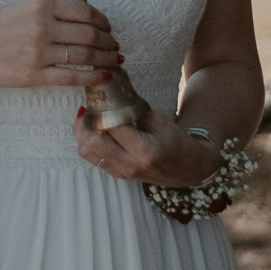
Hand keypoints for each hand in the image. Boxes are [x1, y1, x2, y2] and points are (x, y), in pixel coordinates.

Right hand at [0, 0, 120, 94]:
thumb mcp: (23, 7)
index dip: (104, 21)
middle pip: (90, 34)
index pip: (85, 11)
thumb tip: (88, 22)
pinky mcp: (34, 75)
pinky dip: (92, 77)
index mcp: (41, 4)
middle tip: (115, 46)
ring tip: (114, 61)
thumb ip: (53, 10)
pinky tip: (102, 77)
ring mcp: (38, 52)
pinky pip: (71, 77)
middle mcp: (41, 26)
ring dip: (105, 59)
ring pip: (85, 55)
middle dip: (109, 42)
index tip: (109, 28)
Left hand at [73, 108, 222, 186]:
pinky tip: (94, 129)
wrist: (188, 168)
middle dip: (86, 121)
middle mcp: (129, 164)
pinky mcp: (117, 174)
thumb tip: (109, 95)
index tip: (100, 96)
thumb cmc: (177, 141)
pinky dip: (88, 142)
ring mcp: (121, 172)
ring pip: (86, 151)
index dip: (101, 108)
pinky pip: (92, 158)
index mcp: (143, 149)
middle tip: (91, 106)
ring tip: (89, 117)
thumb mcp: (159, 119)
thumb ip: (133, 109)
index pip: (110, 125)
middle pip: (91, 141)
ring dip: (83, 132)